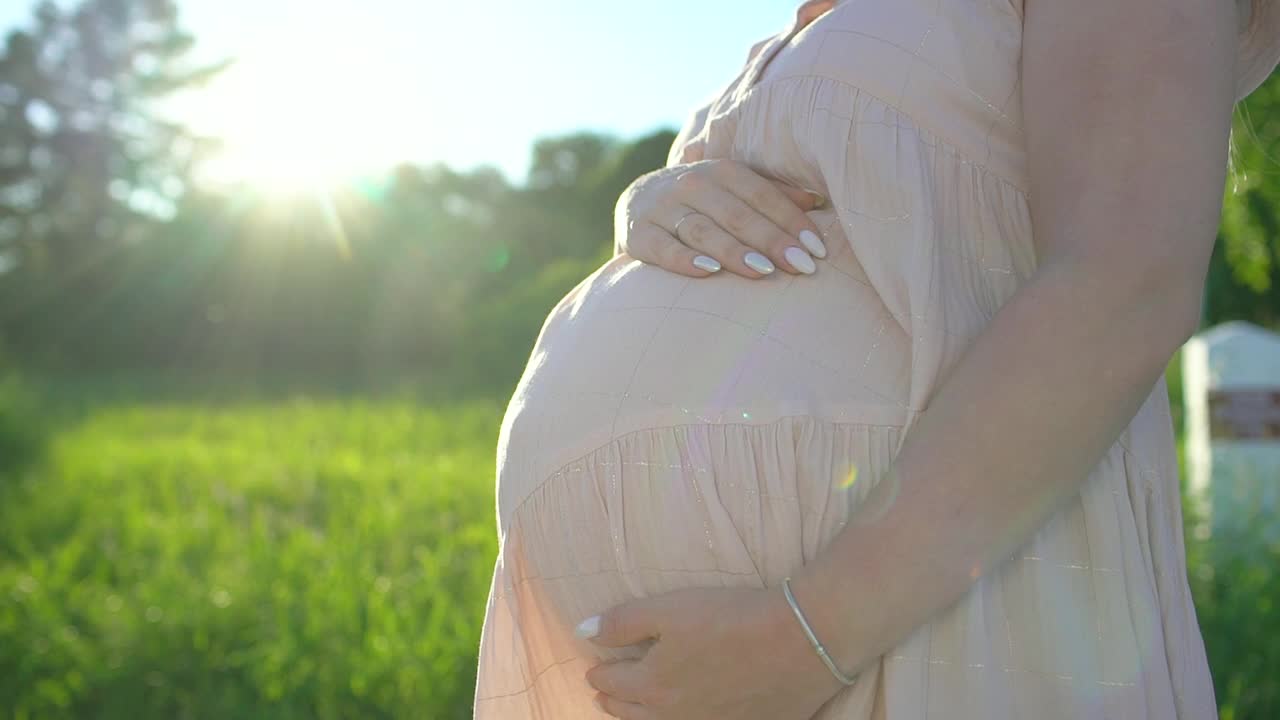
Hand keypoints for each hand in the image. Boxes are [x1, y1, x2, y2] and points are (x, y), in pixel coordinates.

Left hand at [575, 585, 847, 718]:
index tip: (599, 661)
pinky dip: (680, 719)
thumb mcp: (670, 608)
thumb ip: (622, 621)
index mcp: (651, 686)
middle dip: (614, 696)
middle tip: (608, 684)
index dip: (600, 668)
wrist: (802, 638)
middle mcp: (673, 717)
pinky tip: (689, 707)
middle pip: (627, 712)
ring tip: (639, 703)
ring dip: (641, 714)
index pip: (606, 682)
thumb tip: (583, 631)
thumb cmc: (732, 617)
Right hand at [613, 158, 830, 278]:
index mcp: (721, 172)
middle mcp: (691, 184)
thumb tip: (818, 200)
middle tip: (801, 266)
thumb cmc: (702, 202)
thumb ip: (772, 194)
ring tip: (763, 270)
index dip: (791, 221)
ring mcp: (663, 209)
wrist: (637, 203)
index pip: (762, 195)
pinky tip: (708, 272)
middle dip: (771, 240)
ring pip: (703, 230)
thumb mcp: (733, 190)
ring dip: (734, 250)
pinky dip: (684, 260)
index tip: (816, 249)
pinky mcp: (639, 235)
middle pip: (737, 214)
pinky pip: (663, 248)